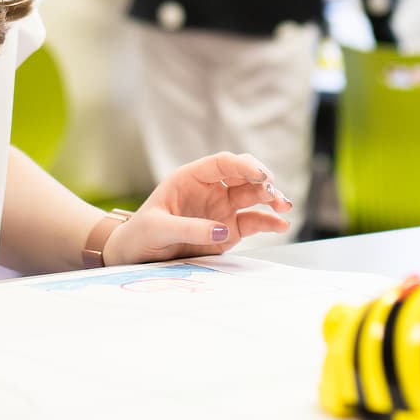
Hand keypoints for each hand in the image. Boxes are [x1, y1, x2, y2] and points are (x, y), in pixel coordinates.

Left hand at [104, 152, 291, 264]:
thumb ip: (189, 228)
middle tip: (272, 191)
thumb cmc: (139, 234)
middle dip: (261, 180)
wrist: (136, 256)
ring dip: (270, 198)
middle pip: (242, 177)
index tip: (259, 174)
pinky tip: (281, 224)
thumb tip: (222, 230)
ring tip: (284, 206)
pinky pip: (252, 222)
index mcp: (190, 178)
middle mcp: (210, 190)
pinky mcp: (228, 231)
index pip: (222, 163)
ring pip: (252, 197)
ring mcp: (221, 209)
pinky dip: (268, 222)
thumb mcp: (157, 229)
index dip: (243, 165)